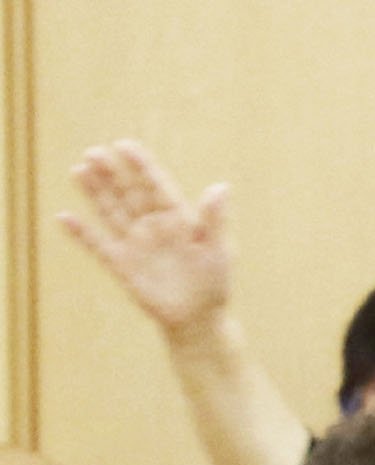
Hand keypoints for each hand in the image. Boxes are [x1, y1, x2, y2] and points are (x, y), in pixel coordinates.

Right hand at [60, 142, 234, 336]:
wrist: (198, 319)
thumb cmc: (214, 284)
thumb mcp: (219, 250)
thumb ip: (216, 220)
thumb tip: (221, 186)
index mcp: (178, 218)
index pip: (156, 185)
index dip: (140, 166)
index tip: (124, 146)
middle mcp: (152, 225)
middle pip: (128, 193)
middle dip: (111, 173)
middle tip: (93, 152)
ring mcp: (134, 243)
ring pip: (110, 211)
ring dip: (94, 192)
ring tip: (79, 170)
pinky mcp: (120, 263)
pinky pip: (97, 244)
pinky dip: (81, 232)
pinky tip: (64, 217)